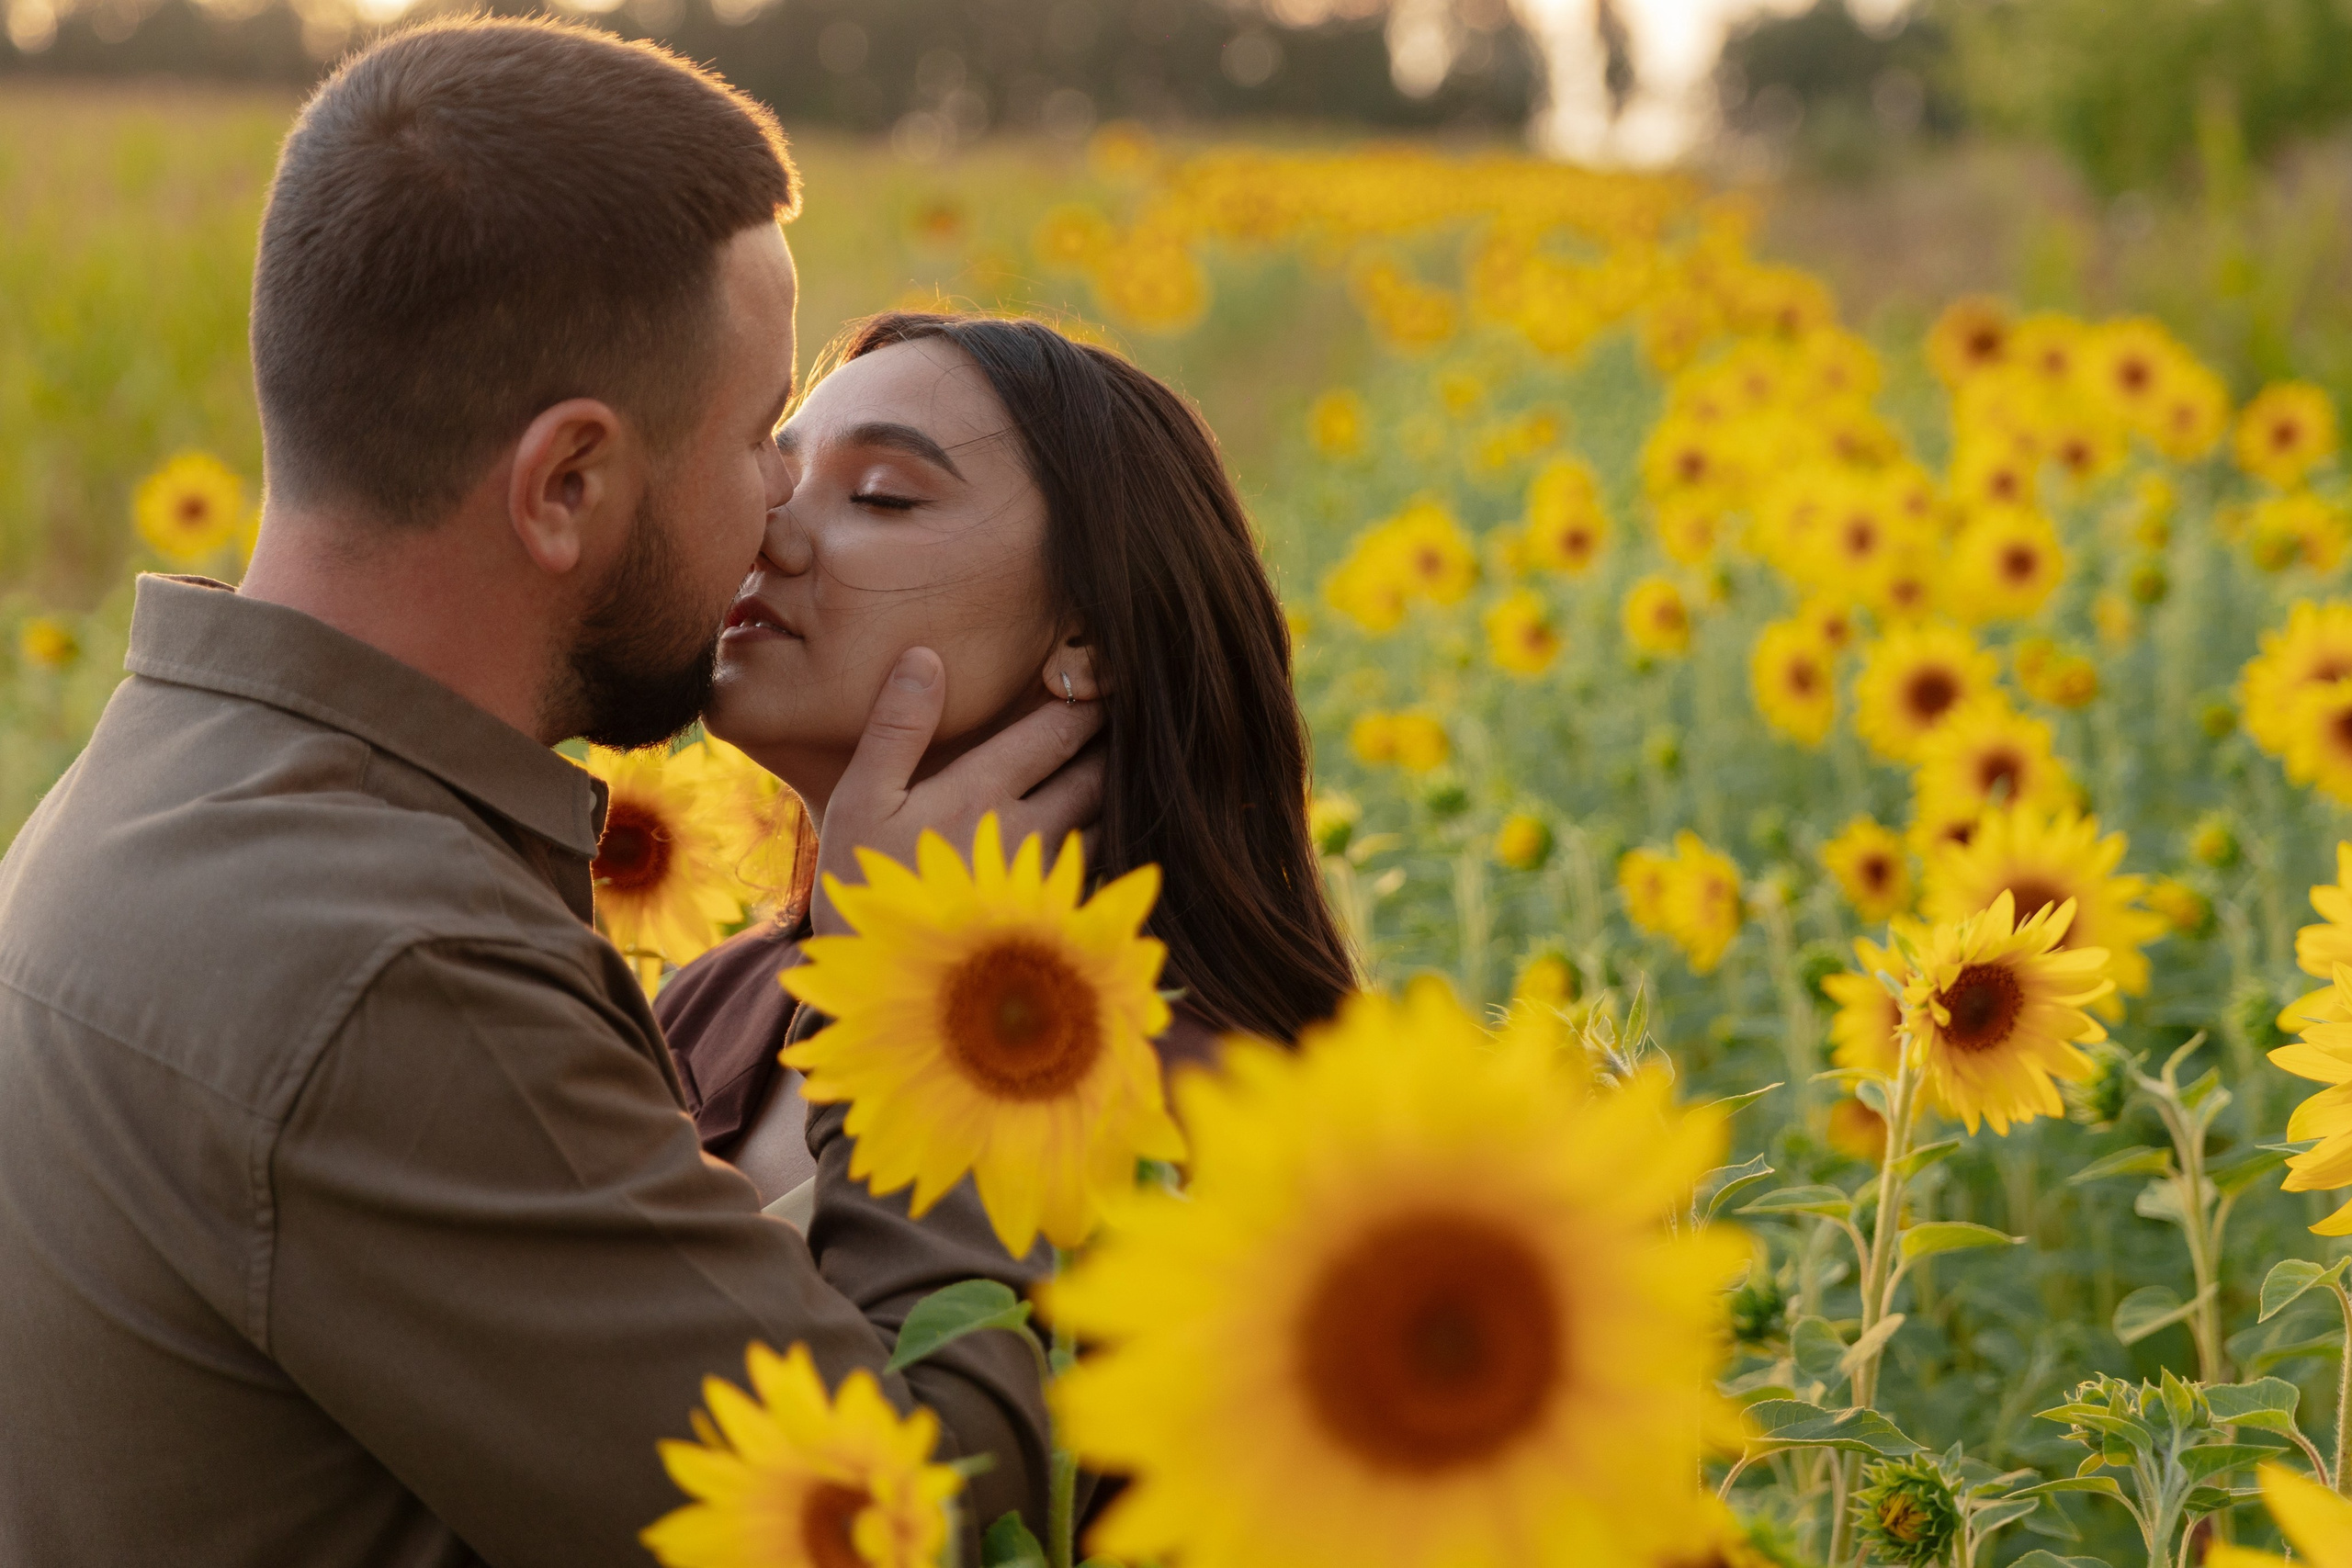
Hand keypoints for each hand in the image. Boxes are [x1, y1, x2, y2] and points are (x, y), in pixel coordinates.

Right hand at [811, 646, 1105, 935]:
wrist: (877, 981)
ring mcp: (1046, 877)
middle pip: (1097, 774)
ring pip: (1107, 821)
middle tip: (1134, 712)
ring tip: (1133, 762)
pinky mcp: (1054, 916)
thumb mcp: (860, 800)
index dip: (1088, 699)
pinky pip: (1101, 869)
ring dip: (1121, 791)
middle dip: (1116, 741)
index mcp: (981, 792)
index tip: (1108, 674)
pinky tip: (1119, 827)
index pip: (1057, 731)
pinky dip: (1115, 840)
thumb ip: (896, 729)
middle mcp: (1027, 831)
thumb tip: (926, 658)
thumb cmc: (864, 882)